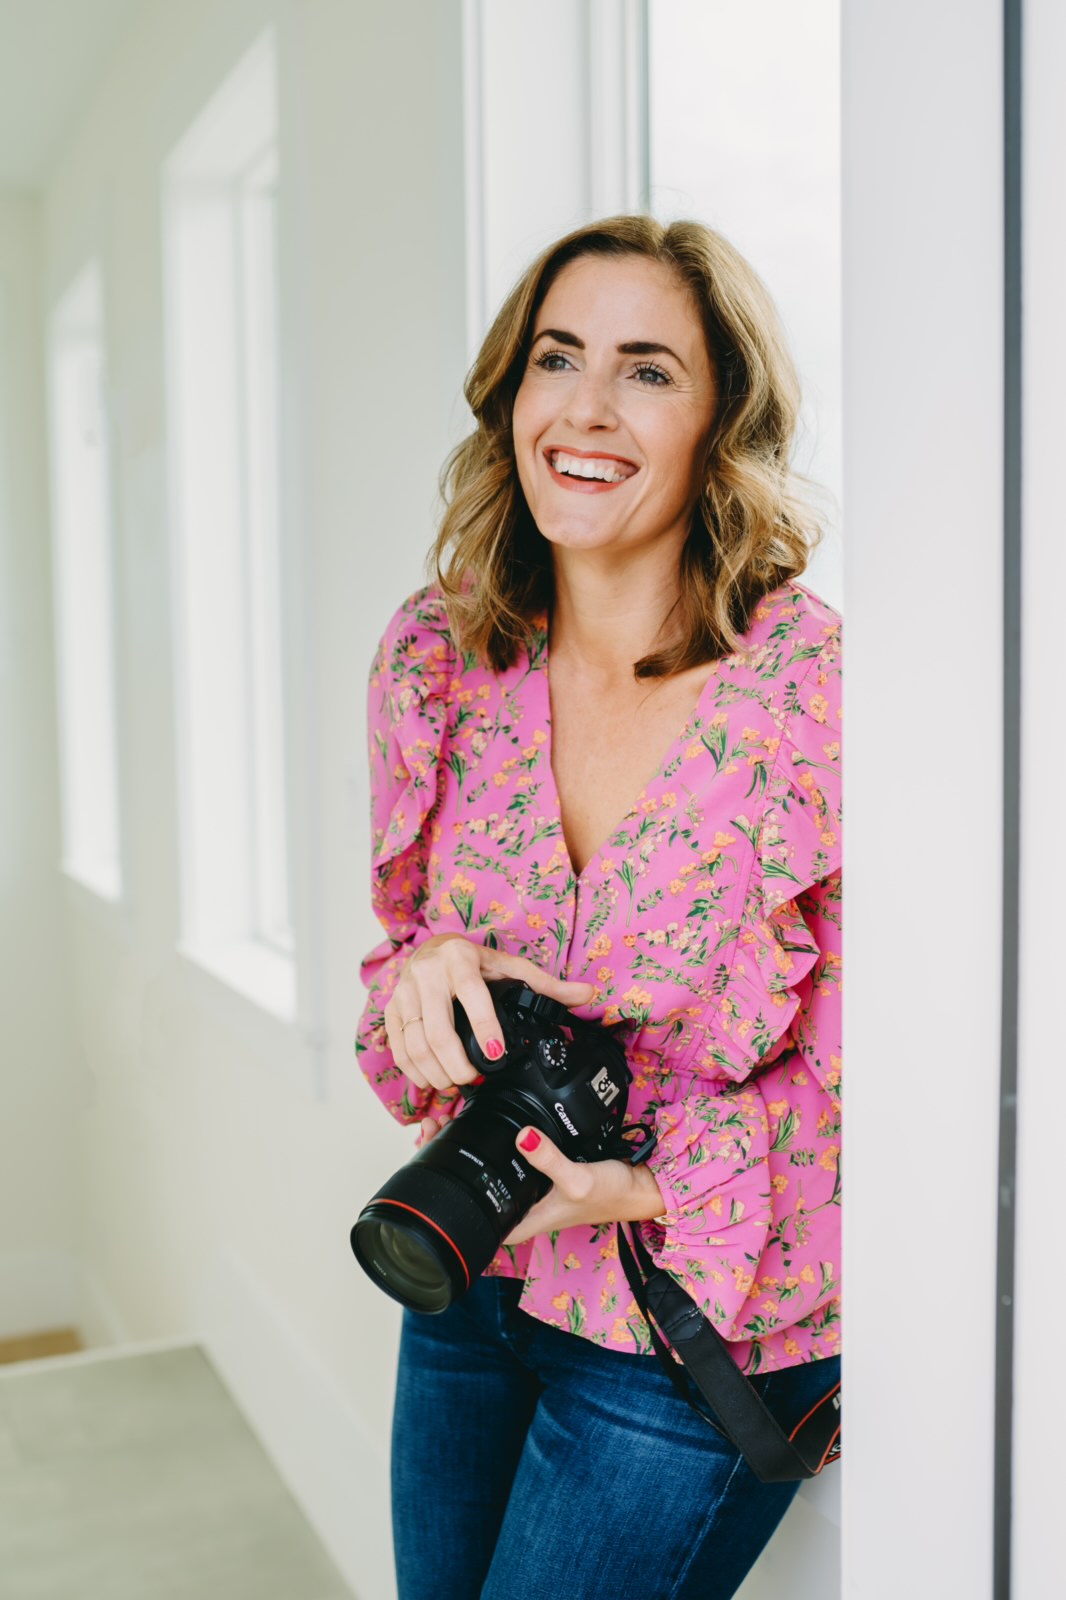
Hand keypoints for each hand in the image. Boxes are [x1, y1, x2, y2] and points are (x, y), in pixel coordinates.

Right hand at [385, 933, 594, 1098]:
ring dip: (435, 1072)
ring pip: (414, 1043)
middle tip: (474, 1080)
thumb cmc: (473, 961)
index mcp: (460, 959)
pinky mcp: (390, 1009)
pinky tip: (431, 1080)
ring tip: (455, 1083)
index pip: (471, 994)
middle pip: (436, 1030)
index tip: (497, 1053)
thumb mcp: (510, 967)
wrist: (431, 947)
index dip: (484, 1026)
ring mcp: (404, 992)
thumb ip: (547, 985)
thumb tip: (587, 995)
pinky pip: (397, 1047)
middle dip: (456, 1064)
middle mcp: (427, 973)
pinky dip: (414, 1071)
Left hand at [415, 1118, 666, 1240]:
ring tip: (443, 1117)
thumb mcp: (578, 1178)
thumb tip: (521, 1135)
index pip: (467, 1215)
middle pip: (468, 1189)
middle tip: (429, 1125)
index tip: (428, 1148)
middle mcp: (515, 1211)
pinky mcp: (534, 1174)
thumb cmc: (609, 1194)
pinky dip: (485, 1139)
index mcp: (517, 1224)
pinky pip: (502, 1156)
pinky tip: (477, 1119)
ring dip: (462, 1146)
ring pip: (483, 1170)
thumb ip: (549, 1159)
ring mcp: (523, 1193)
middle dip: (445, 1157)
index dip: (442, 1188)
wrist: (637, 1189)